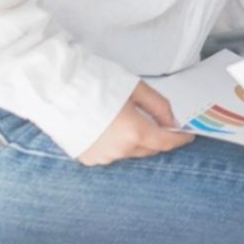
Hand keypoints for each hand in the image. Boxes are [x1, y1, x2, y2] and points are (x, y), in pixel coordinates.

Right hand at [77, 82, 193, 165]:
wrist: (56, 90)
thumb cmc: (95, 84)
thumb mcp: (136, 89)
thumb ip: (159, 106)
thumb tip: (172, 121)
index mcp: (134, 132)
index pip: (166, 143)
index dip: (180, 139)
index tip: (187, 136)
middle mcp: (120, 150)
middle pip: (149, 149)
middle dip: (158, 137)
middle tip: (159, 123)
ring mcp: (103, 157)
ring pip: (131, 152)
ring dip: (137, 141)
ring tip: (127, 121)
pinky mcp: (88, 159)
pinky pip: (112, 154)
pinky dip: (117, 145)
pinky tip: (110, 129)